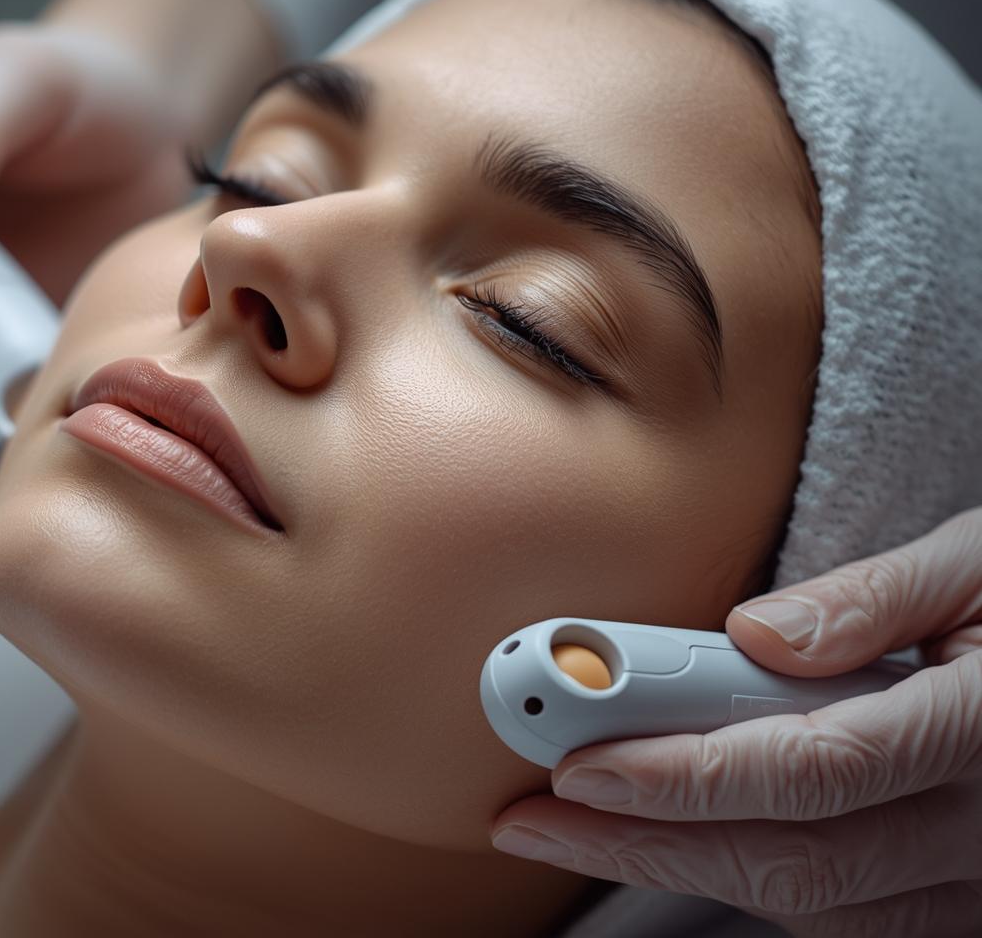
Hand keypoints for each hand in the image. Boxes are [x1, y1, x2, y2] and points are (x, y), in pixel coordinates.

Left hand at [490, 507, 981, 936]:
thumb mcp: (978, 563)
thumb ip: (877, 597)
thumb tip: (756, 634)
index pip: (815, 768)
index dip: (686, 774)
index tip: (577, 765)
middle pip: (794, 855)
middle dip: (643, 839)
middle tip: (530, 818)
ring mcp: (975, 881)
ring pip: (807, 899)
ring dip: (675, 864)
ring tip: (570, 828)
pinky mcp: (953, 900)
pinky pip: (838, 912)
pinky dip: (741, 877)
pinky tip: (666, 840)